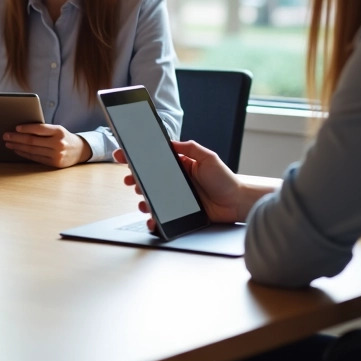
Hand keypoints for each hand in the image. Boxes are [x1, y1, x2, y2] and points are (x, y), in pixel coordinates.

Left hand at [2, 123, 90, 167]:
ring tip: (8, 143)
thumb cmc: (64, 137)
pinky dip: (24, 154)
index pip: (39, 129)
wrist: (80, 150)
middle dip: (17, 138)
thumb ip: (44, 130)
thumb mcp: (58, 129)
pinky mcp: (53, 164)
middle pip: (33, 141)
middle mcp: (58, 143)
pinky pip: (35, 158)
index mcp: (59, 131)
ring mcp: (56, 155)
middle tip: (6, 135)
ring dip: (18, 147)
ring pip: (32, 150)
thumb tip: (22, 129)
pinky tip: (17, 150)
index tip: (16, 127)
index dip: (26, 128)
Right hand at [115, 139, 244, 226]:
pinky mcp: (179, 212)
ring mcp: (175, 198)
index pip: (155, 160)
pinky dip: (153, 218)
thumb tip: (170, 142)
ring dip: (142, 199)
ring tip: (141, 200)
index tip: (124, 155)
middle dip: (135, 179)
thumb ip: (190, 147)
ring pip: (152, 198)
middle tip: (130, 180)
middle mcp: (175, 181)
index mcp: (180, 165)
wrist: (237, 202)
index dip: (138, 158)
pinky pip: (162, 215)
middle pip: (148, 179)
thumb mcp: (208, 157)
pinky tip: (150, 218)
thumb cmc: (225, 179)